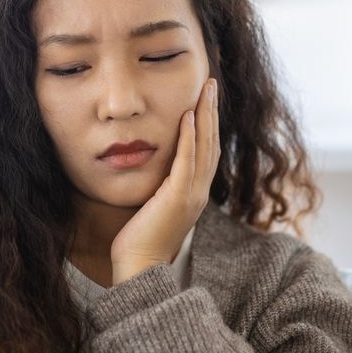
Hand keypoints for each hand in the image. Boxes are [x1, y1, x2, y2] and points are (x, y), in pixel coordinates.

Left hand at [109, 77, 219, 284]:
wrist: (139, 269)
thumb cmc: (140, 241)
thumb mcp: (154, 207)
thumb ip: (159, 188)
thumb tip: (154, 172)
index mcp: (195, 194)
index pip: (208, 151)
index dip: (209, 124)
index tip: (206, 99)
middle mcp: (199, 192)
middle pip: (212, 143)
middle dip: (213, 111)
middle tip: (212, 84)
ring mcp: (192, 195)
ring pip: (205, 147)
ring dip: (206, 115)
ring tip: (206, 90)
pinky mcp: (178, 198)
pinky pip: (187, 161)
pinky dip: (190, 137)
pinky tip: (189, 115)